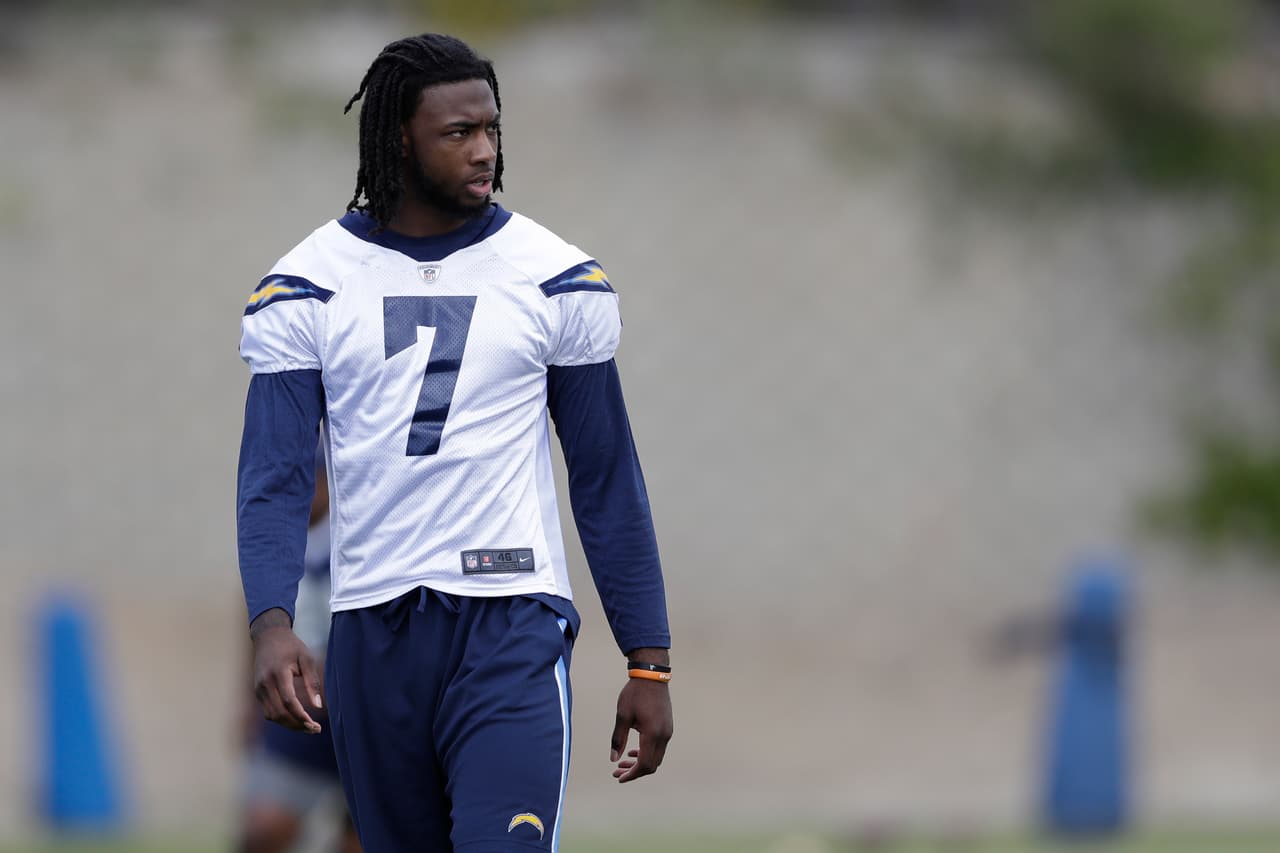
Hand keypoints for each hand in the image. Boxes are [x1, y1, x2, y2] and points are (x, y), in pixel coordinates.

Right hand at [250, 609, 323, 733]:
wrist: (268, 637)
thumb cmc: (291, 647)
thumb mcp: (307, 658)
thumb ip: (313, 682)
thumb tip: (317, 705)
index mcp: (278, 673)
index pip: (288, 701)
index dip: (301, 716)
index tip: (314, 725)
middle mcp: (264, 683)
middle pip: (278, 713)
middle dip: (296, 725)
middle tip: (314, 730)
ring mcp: (258, 689)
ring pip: (271, 716)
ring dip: (289, 724)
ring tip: (307, 726)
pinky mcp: (257, 692)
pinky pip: (268, 711)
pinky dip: (281, 718)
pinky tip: (296, 718)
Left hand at [609, 678, 672, 781]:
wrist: (652, 676)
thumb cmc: (635, 694)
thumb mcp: (622, 716)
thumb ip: (618, 739)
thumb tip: (613, 759)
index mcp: (652, 734)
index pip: (644, 764)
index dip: (632, 774)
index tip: (618, 778)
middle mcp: (664, 735)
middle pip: (652, 765)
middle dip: (635, 772)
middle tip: (617, 772)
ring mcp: (668, 732)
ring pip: (656, 757)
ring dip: (641, 763)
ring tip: (623, 763)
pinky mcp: (668, 727)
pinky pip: (659, 748)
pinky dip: (647, 754)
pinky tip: (634, 751)